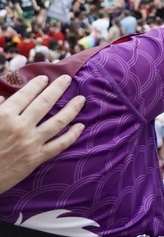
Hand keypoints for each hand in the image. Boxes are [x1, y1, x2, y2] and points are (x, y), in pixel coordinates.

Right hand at [0, 75, 85, 194]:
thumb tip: (3, 98)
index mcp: (4, 116)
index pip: (25, 95)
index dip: (36, 84)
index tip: (44, 78)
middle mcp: (20, 127)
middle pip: (45, 103)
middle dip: (58, 88)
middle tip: (67, 79)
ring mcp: (30, 143)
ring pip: (58, 122)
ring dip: (72, 109)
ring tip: (81, 99)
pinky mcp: (36, 158)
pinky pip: (59, 145)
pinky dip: (72, 135)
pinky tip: (80, 126)